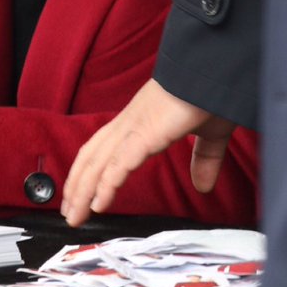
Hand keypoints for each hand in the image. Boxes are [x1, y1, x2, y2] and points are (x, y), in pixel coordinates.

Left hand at [61, 78, 235, 226]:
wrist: (217, 71)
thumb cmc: (212, 93)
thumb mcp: (210, 134)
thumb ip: (204, 159)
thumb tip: (203, 185)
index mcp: (139, 121)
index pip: (102, 148)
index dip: (87, 171)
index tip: (81, 193)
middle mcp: (129, 123)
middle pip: (91, 157)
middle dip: (76, 186)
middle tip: (69, 212)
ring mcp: (133, 126)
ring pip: (98, 163)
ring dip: (82, 191)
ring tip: (74, 216)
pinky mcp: (145, 133)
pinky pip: (119, 163)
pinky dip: (106, 184)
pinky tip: (97, 204)